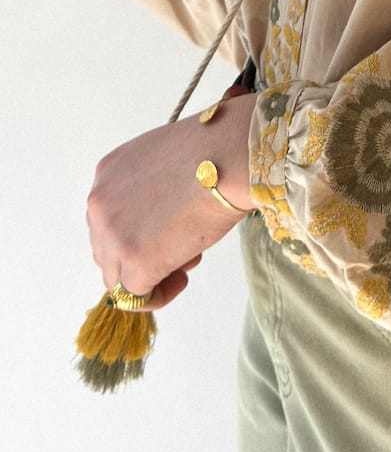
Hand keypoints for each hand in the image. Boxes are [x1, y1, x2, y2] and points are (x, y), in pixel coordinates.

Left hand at [86, 92, 257, 310]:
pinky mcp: (134, 259)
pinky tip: (181, 279)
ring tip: (187, 258)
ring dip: (151, 275)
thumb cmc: (216, 153)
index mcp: (108, 173)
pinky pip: (135, 297)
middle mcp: (99, 202)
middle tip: (183, 247)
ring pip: (118, 276)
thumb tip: (160, 224)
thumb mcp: (167, 163)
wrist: (230, 155)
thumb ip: (151, 191)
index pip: (110, 220)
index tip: (169, 232)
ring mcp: (112, 232)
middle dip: (145, 255)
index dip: (140, 233)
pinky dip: (157, 295)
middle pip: (108, 250)